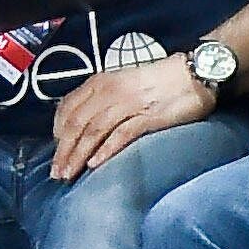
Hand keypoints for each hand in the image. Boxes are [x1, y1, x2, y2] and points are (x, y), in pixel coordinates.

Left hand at [48, 53, 215, 181]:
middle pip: (76, 123)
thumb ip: (102, 101)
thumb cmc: (158, 82)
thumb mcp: (121, 85)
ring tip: (69, 174)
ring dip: (78, 155)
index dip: (57, 131)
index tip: (55, 150)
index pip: (68, 108)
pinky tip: (95, 164)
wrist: (193, 73)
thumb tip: (83, 126)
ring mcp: (127, 103)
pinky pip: (120, 135)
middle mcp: (109, 91)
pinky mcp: (147, 117)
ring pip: (93, 131)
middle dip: (63, 150)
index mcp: (100, 83)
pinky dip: (105, 150)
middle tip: (56, 172)